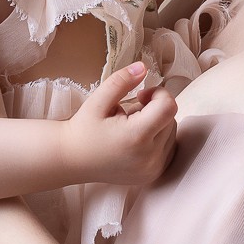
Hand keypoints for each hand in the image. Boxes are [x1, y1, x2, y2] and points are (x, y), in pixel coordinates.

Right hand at [60, 61, 177, 187]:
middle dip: (154, 110)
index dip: (158, 94)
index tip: (141, 95)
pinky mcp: (153, 175)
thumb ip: (121, 81)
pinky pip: (168, 149)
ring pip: (171, 133)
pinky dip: (158, 140)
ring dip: (157, 125)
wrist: (71, 160)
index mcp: (136, 137)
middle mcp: (149, 157)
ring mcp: (152, 169)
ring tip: (130, 128)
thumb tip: (143, 67)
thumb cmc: (83, 129)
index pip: (169, 106)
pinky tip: (137, 141)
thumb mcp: (98, 101)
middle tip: (129, 113)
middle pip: (171, 119)